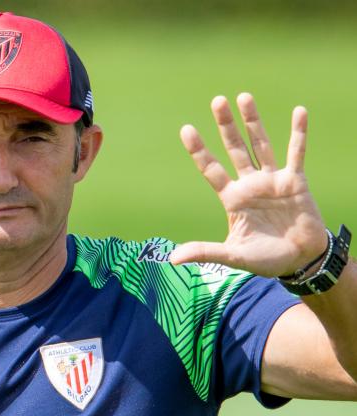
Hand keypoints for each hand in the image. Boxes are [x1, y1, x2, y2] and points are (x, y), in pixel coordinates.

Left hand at [169, 93, 326, 277]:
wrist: (300, 261)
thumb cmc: (265, 259)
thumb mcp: (233, 255)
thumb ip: (206, 252)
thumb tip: (172, 259)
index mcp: (232, 198)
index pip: (211, 169)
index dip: (199, 150)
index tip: (186, 129)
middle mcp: (249, 184)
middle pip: (234, 149)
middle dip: (225, 126)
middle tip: (217, 101)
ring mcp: (272, 180)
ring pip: (260, 144)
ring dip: (253, 121)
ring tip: (243, 97)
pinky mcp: (296, 181)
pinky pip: (296, 153)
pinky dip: (298, 133)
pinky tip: (299, 112)